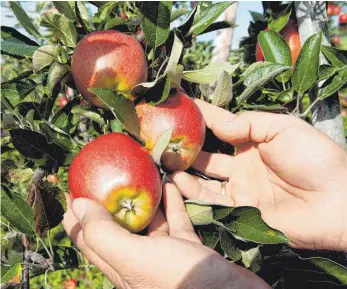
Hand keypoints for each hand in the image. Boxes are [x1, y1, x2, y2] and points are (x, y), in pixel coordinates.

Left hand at [63, 183, 268, 288]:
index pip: (88, 240)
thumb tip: (77, 205)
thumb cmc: (177, 279)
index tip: (71, 191)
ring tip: (141, 175)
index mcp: (119, 266)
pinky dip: (172, 203)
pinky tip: (170, 185)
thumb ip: (103, 233)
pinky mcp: (187, 248)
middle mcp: (139, 261)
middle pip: (118, 227)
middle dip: (110, 203)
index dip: (77, 218)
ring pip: (149, 223)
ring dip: (144, 200)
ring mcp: (164, 255)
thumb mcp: (132, 257)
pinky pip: (175, 221)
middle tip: (106, 177)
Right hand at [172, 99, 346, 250]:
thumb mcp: (282, 127)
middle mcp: (242, 166)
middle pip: (207, 156)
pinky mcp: (239, 212)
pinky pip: (211, 202)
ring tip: (166, 160)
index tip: (179, 106)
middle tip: (164, 139)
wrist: (337, 201)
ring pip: (204, 179)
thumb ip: (247, 123)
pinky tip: (178, 180)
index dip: (201, 117)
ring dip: (184, 170)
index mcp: (253, 143)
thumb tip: (216, 122)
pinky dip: (193, 192)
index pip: (220, 127)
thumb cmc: (315, 158)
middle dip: (186, 147)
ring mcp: (240, 190)